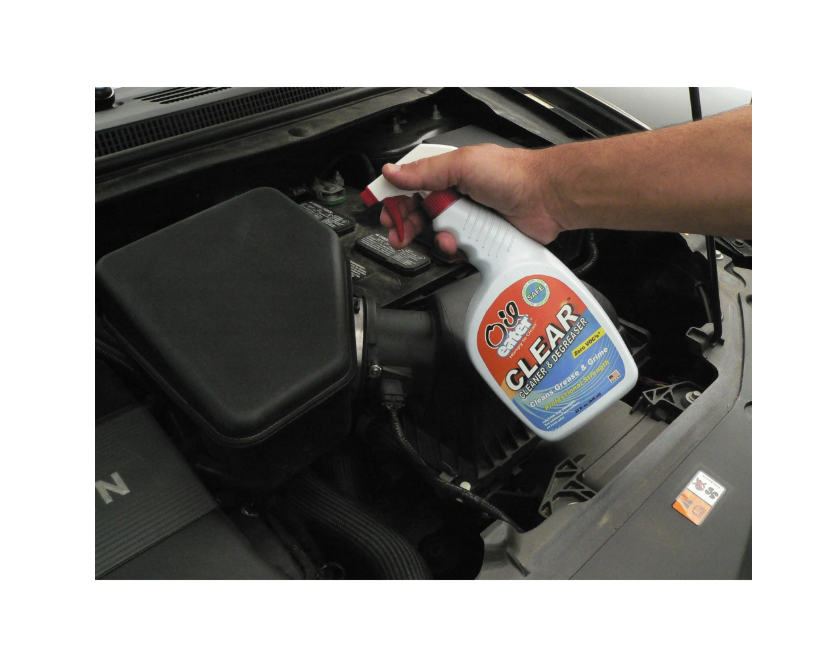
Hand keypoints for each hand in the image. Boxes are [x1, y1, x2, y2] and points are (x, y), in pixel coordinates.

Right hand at [379, 144, 571, 252]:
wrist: (546, 198)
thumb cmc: (512, 174)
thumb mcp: (462, 165)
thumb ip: (425, 171)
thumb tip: (392, 172)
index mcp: (447, 173)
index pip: (410, 186)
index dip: (394, 199)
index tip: (383, 211)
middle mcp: (456, 195)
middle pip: (418, 214)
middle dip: (407, 226)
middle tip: (400, 235)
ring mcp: (468, 218)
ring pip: (437, 236)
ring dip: (437, 239)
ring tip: (446, 237)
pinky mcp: (480, 238)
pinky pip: (457, 251)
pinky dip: (456, 251)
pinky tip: (462, 246)